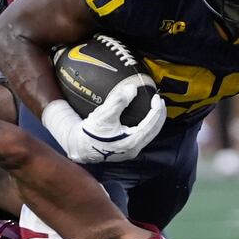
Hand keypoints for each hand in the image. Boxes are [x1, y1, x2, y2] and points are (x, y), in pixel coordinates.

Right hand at [44, 79, 165, 163]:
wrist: (79, 146)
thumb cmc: (90, 133)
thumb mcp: (103, 115)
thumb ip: (118, 101)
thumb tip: (132, 89)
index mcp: (132, 141)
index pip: (152, 124)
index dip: (157, 109)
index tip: (156, 97)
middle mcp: (134, 148)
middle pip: (154, 130)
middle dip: (159, 115)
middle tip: (159, 101)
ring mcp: (130, 150)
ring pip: (149, 134)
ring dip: (154, 120)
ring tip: (154, 108)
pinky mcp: (126, 149)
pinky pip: (142, 136)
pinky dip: (146, 125)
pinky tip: (142, 117)